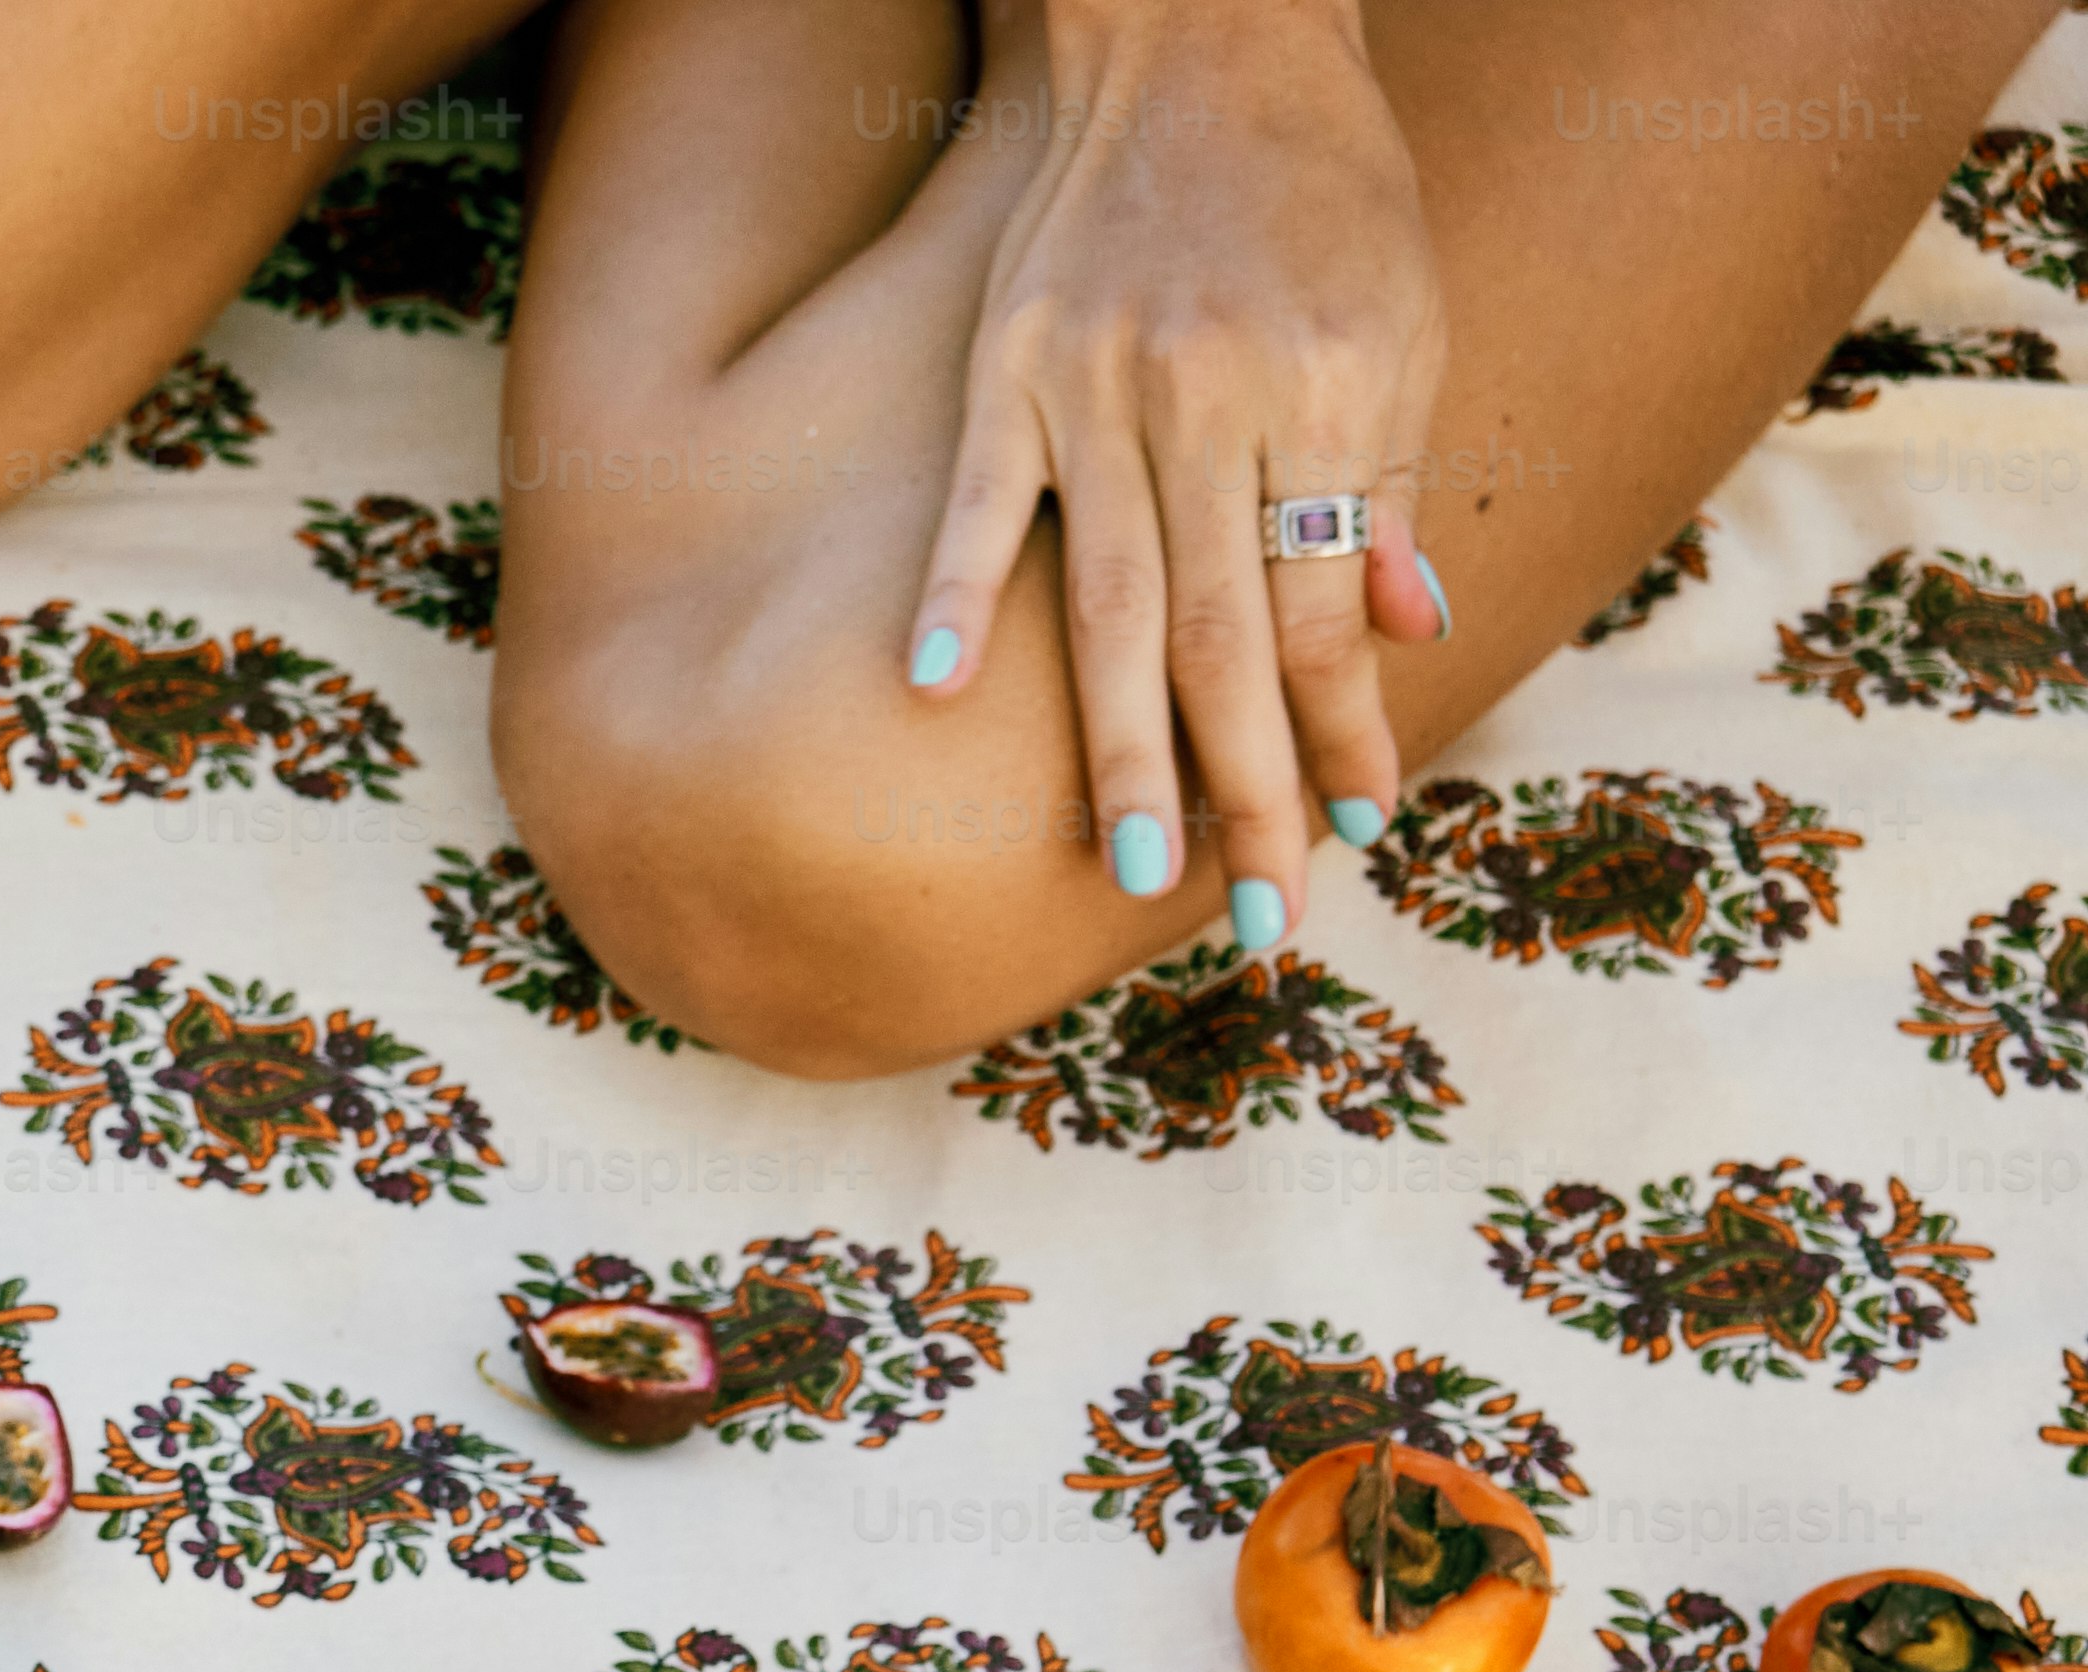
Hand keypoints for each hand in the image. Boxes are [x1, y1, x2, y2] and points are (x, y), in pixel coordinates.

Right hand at [901, 6, 1447, 942]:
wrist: (1204, 32)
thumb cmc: (1320, 185)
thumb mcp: (1401, 317)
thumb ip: (1385, 482)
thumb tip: (1404, 637)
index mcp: (1325, 389)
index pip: (1325, 602)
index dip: (1340, 726)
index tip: (1355, 830)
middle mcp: (1213, 397)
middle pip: (1225, 633)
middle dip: (1243, 785)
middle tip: (1260, 913)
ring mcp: (1096, 383)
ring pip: (1112, 602)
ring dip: (1123, 748)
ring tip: (1128, 870)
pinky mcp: (1009, 361)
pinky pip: (979, 499)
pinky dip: (960, 593)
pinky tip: (938, 695)